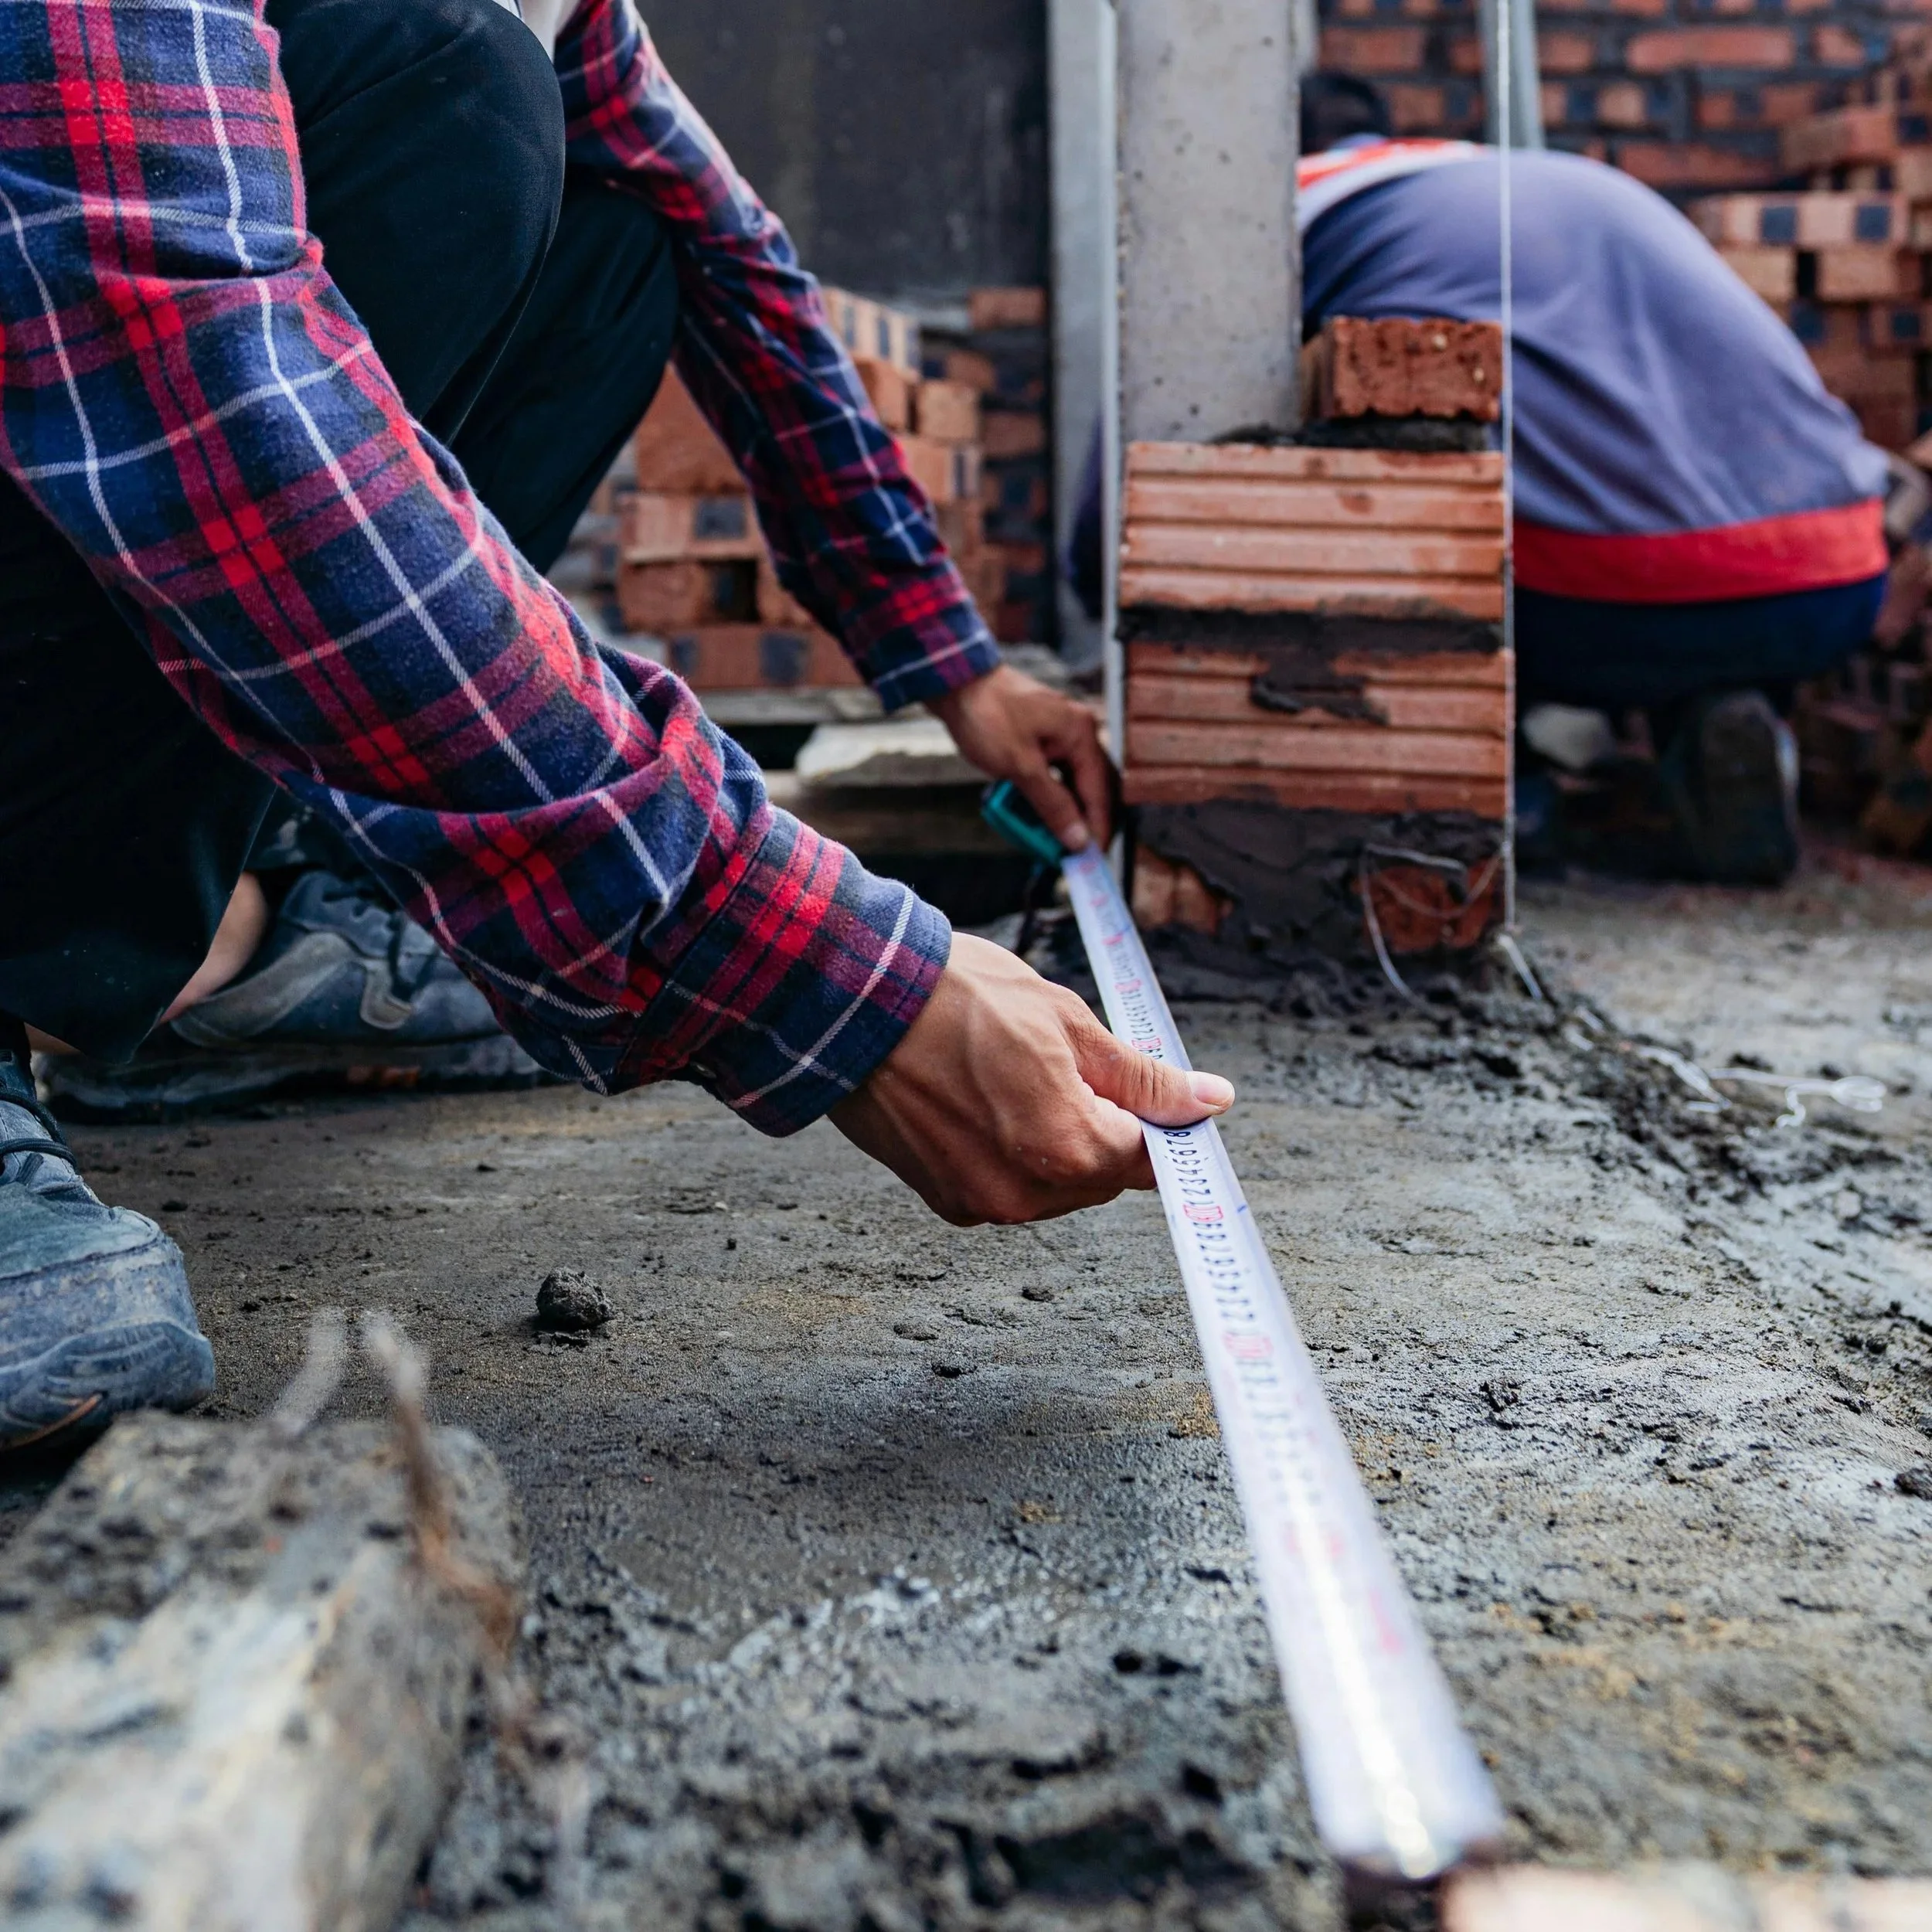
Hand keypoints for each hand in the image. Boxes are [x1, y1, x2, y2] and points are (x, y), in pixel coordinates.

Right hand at [830, 933, 1233, 1225]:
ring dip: (1054, 1138)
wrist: (854, 1004)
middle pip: (1101, 1174)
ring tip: (1011, 1074)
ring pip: (1054, 1181)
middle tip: (1062, 1063)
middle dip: (1100, 1124)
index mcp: (1070, 1149)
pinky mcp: (946, 1200)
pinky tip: (981, 1097)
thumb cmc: (958, 999)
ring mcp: (982, 1203)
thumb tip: (1211, 1102)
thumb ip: (1143, 1077)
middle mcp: (1028, 1194)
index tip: (1152, 1093)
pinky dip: (1008, 1148)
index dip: (1156, 1120)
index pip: (1149, 1158)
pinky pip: (1006, 1183)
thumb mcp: (1068, 1022)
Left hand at [928, 664, 1112, 850]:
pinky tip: (1036, 813)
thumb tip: (1078, 838)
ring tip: (1052, 838)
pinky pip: (1054, 772)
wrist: (955, 682)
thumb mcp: (1020, 767)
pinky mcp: (1041, 736)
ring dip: (1063, 810)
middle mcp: (1077, 731)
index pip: (1099, 791)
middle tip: (1073, 853)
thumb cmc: (987, 716)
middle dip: (1083, 822)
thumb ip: (1052, 805)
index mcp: (1080, 734)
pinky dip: (1048, 795)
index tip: (1093, 858)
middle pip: (1092, 787)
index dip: (1097, 828)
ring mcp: (1059, 732)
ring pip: (1072, 782)